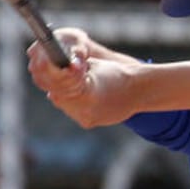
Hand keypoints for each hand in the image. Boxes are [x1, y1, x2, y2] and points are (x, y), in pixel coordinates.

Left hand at [28, 27, 142, 127]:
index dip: (53, 74)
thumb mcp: (91, 65)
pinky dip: (74, 102)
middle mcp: (85, 108)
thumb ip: (71, 68)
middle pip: (57, 94)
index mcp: (87, 90)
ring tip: (75, 84)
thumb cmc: (115, 73)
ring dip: (64, 93)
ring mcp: (86, 117)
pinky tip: (85, 96)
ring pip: (63, 103)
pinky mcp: (88, 123)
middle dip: (56, 83)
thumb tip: (52, 65)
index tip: (52, 66)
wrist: (138, 91)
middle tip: (57, 74)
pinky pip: (72, 110)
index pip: (59, 83)